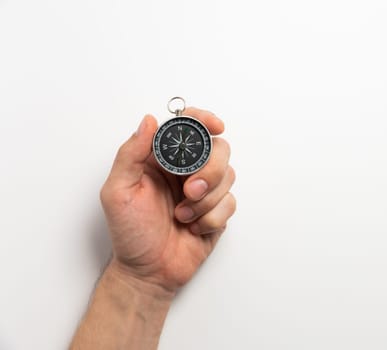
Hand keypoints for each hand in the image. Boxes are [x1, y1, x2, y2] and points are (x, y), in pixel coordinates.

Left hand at [100, 108, 235, 297]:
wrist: (147, 272)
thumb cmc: (130, 233)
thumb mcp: (117, 191)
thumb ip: (130, 154)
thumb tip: (149, 121)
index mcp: (162, 159)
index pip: (188, 127)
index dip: (204, 120)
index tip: (216, 126)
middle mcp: (186, 170)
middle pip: (218, 149)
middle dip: (209, 170)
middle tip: (189, 191)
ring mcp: (204, 191)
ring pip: (228, 175)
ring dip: (207, 199)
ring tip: (183, 215)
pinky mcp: (217, 211)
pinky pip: (231, 202)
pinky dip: (212, 217)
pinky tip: (194, 227)